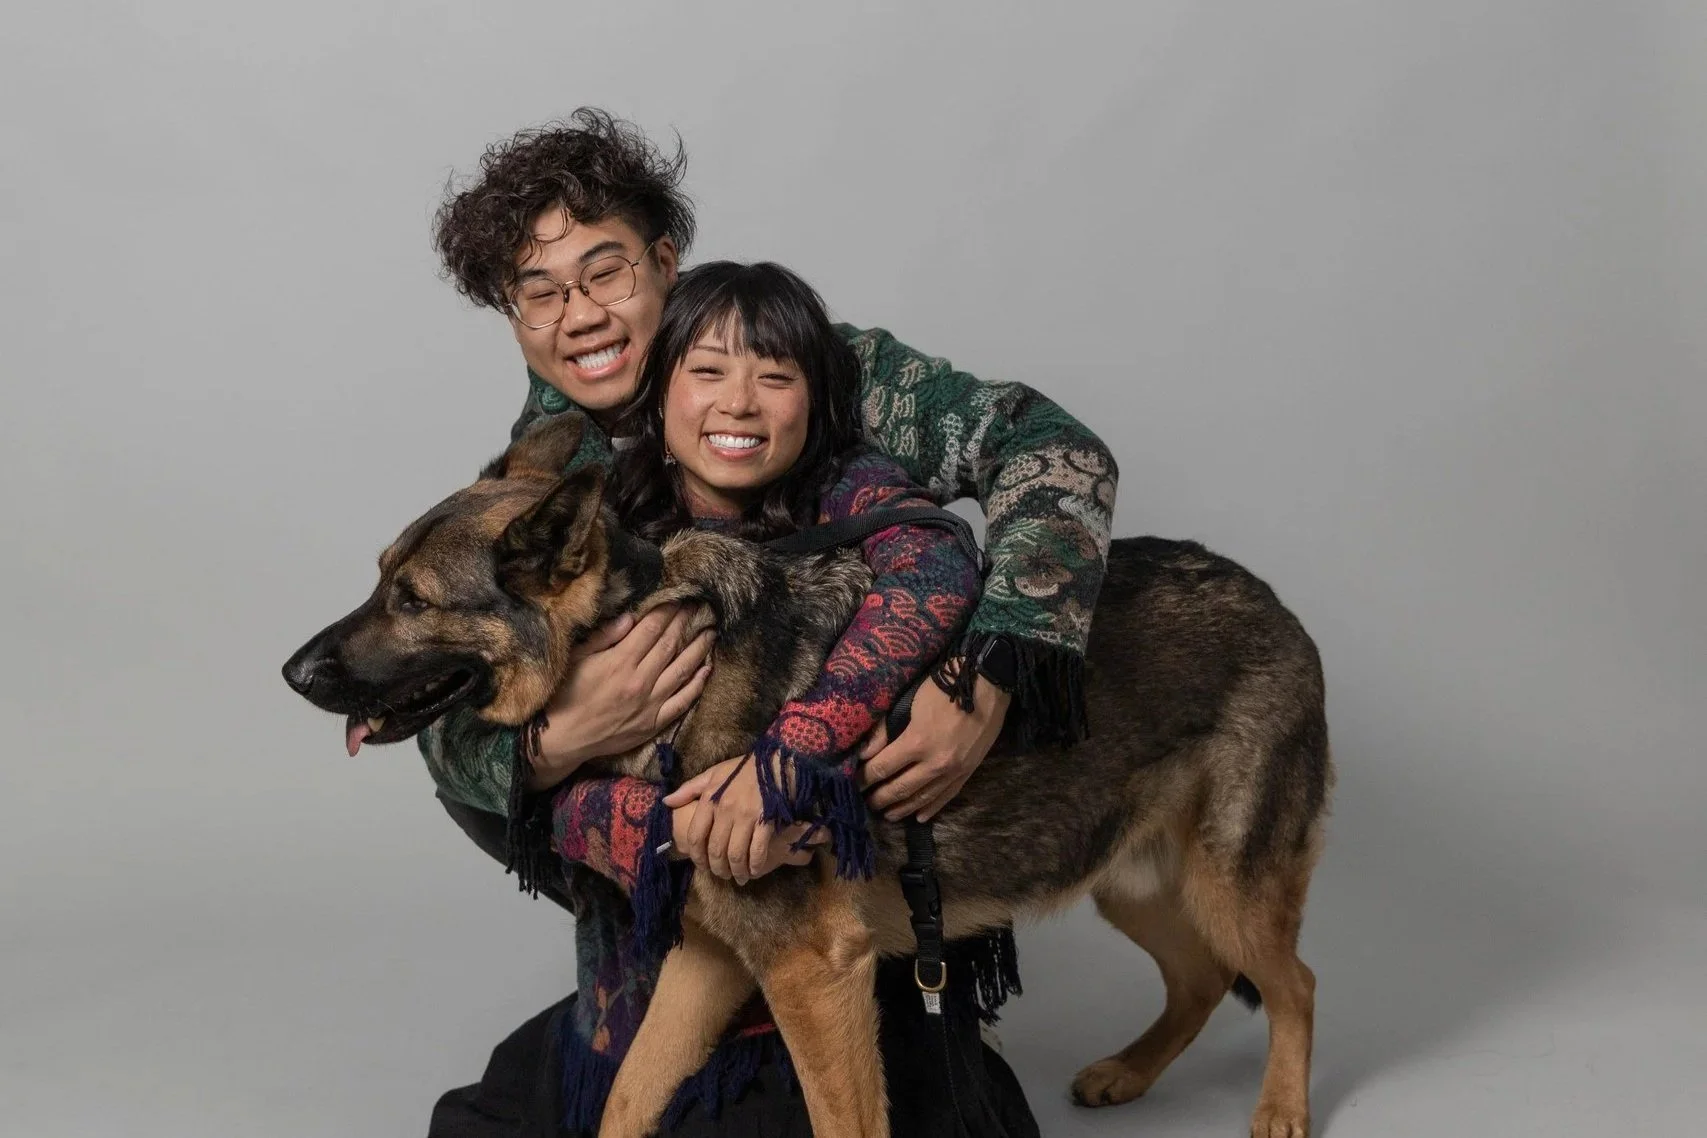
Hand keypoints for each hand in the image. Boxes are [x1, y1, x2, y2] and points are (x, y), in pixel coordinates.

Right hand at [523, 604, 714, 790]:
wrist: (561, 739)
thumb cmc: (564, 695)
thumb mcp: (576, 659)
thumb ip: (605, 637)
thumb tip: (631, 617)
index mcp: (620, 662)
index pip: (651, 629)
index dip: (667, 611)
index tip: (679, 598)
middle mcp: (640, 681)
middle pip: (670, 645)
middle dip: (686, 623)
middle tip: (700, 608)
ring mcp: (650, 704)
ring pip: (682, 671)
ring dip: (699, 649)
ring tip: (710, 632)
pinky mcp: (653, 724)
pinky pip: (682, 702)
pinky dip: (697, 685)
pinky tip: (707, 669)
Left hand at [664, 755, 824, 883]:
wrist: (778, 762)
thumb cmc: (744, 769)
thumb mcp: (713, 774)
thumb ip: (688, 789)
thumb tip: (666, 802)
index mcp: (710, 799)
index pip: (696, 836)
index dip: (697, 856)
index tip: (701, 865)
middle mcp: (725, 810)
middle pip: (716, 850)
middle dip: (717, 868)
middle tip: (721, 875)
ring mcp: (747, 817)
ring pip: (735, 854)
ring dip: (735, 871)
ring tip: (738, 878)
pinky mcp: (766, 821)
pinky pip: (757, 851)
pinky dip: (754, 866)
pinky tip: (753, 871)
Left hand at [859, 674, 1009, 821]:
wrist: (988, 686)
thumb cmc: (944, 688)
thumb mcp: (909, 702)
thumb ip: (885, 730)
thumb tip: (864, 754)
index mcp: (917, 742)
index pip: (883, 767)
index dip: (865, 778)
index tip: (855, 783)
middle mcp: (934, 763)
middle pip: (900, 788)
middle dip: (880, 797)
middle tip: (866, 803)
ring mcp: (953, 771)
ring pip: (923, 798)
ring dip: (902, 808)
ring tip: (888, 814)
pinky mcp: (968, 772)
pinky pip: (946, 796)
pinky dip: (931, 808)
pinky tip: (920, 817)